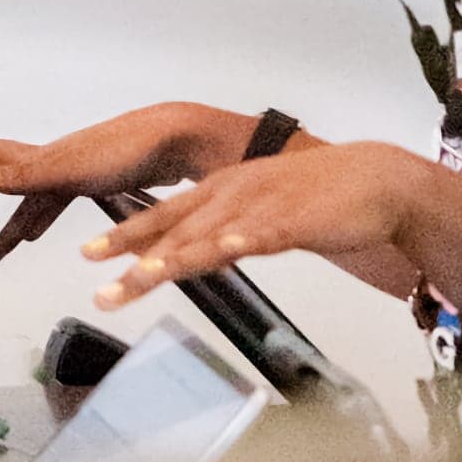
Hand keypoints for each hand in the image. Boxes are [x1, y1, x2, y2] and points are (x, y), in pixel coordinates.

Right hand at [0, 103, 252, 266]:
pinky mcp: (108, 181)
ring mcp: (83, 171)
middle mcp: (59, 162)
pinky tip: (56, 228)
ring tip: (14, 242)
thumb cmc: (130, 149)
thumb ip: (23, 175)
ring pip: (43, 198)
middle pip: (16, 187)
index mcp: (44, 158)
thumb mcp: (69, 168)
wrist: (184, 143)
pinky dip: (53, 217)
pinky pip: (69, 202)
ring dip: (25, 220)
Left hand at [82, 142, 420, 308]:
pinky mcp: (295, 220)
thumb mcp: (253, 208)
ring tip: (146, 274)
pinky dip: (242, 241)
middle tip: (99, 281)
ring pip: (210, 234)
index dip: (124, 235)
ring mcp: (261, 205)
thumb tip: (185, 252)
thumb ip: (218, 229)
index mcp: (220, 191)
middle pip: (175, 230)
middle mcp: (232, 194)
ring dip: (177, 255)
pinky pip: (264, 233)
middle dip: (134, 256)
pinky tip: (225, 251)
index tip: (89, 254)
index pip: (161, 216)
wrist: (373, 180)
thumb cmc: (312, 197)